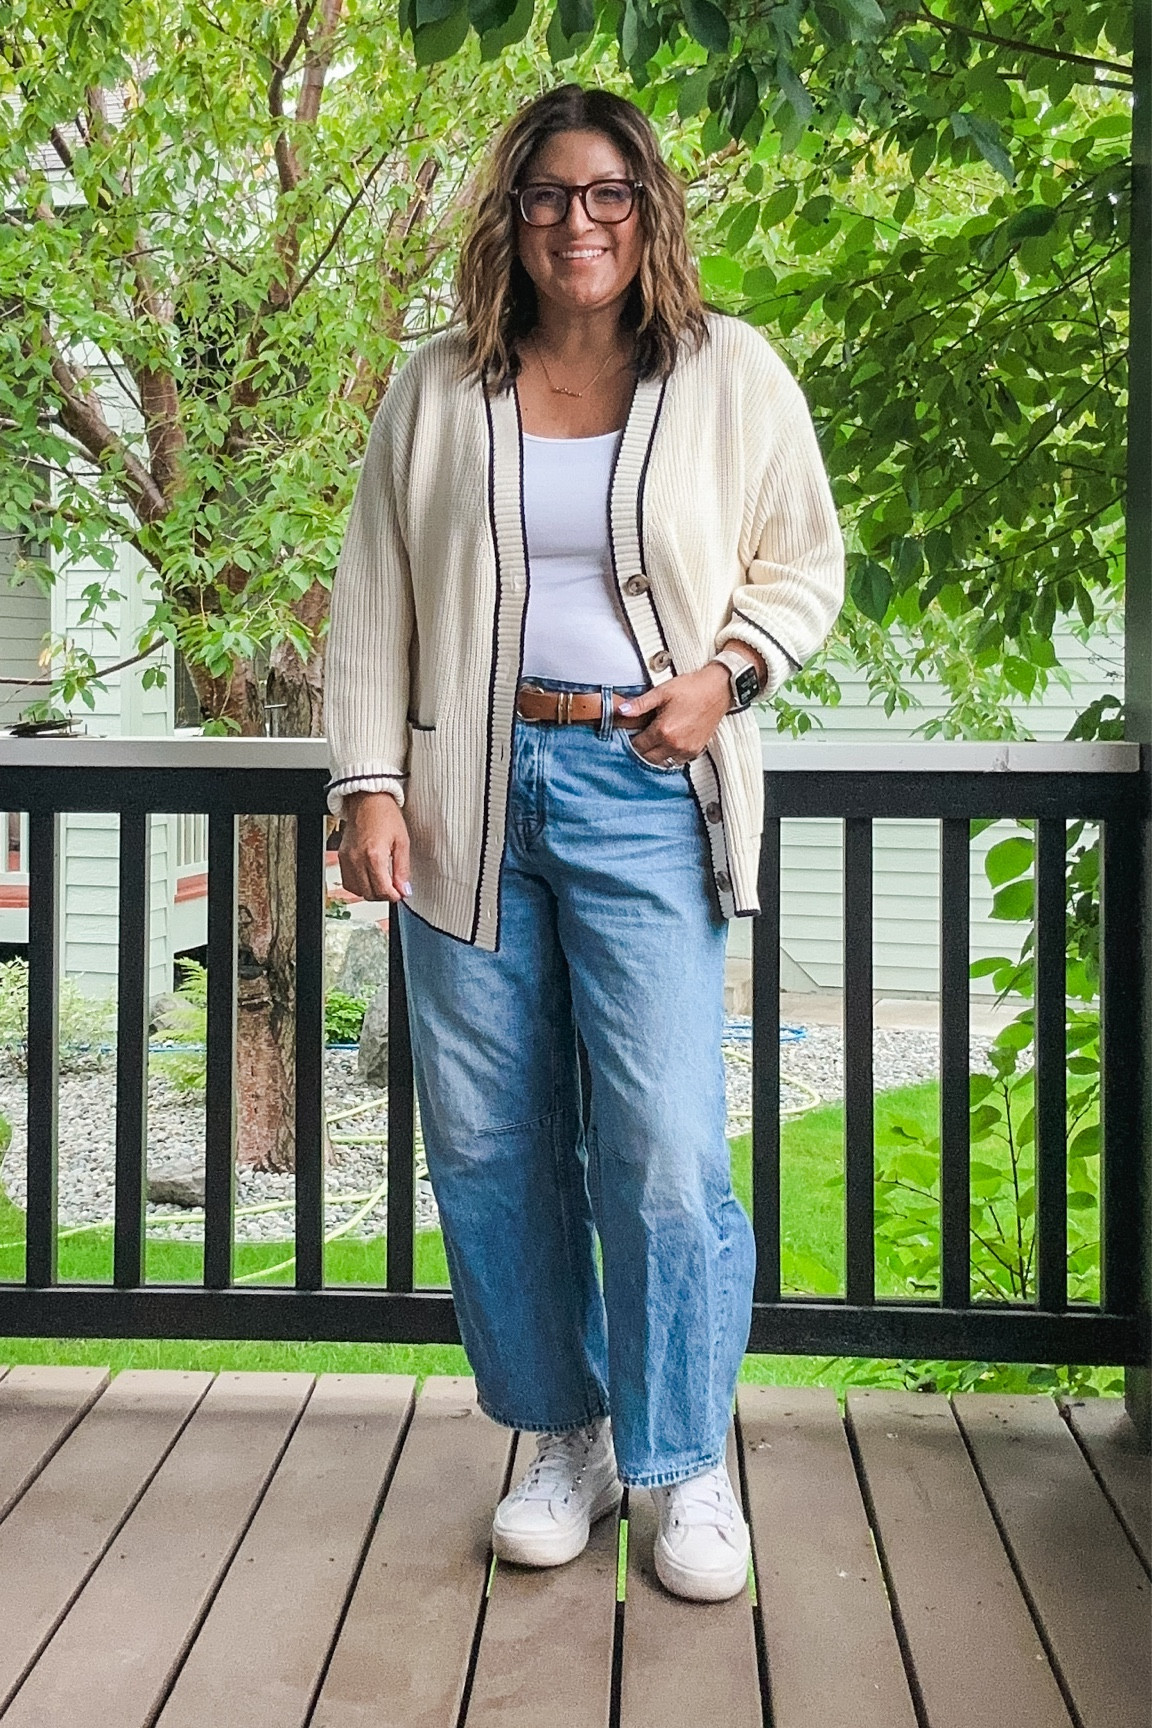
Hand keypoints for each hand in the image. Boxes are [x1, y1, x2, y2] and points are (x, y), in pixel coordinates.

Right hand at [338, 791, 411, 903]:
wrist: (367, 800)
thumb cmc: (385, 815)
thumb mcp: (402, 842)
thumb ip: (403, 869)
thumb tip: (404, 889)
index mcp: (374, 855)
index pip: (382, 890)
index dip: (394, 896)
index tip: (401, 894)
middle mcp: (357, 859)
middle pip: (369, 893)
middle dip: (383, 895)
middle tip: (394, 888)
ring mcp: (347, 859)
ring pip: (357, 890)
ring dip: (371, 891)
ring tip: (382, 882)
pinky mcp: (341, 857)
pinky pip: (348, 881)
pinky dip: (359, 885)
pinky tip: (369, 877)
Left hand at [618, 663, 732, 767]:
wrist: (718, 689)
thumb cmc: (691, 688)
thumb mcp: (662, 692)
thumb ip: (640, 704)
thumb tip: (621, 711)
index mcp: (663, 730)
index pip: (638, 746)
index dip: (632, 739)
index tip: (633, 732)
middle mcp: (674, 744)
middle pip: (648, 758)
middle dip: (642, 749)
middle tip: (642, 736)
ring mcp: (686, 750)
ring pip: (662, 762)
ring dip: (655, 754)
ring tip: (655, 740)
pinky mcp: (696, 750)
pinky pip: (677, 761)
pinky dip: (670, 755)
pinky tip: (669, 743)